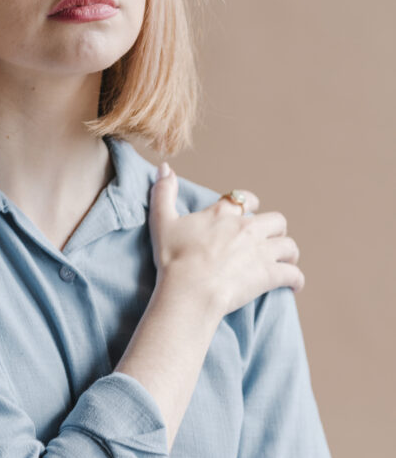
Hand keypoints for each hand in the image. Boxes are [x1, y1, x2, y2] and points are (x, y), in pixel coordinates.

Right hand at [149, 164, 303, 316]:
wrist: (189, 290)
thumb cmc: (173, 258)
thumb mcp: (162, 222)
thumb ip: (163, 193)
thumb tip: (164, 167)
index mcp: (223, 215)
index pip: (245, 199)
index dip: (250, 203)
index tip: (250, 209)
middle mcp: (246, 229)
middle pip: (276, 221)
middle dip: (276, 229)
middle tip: (270, 239)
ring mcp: (260, 252)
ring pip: (289, 246)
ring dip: (289, 253)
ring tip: (286, 261)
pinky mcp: (269, 275)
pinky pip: (293, 274)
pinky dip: (296, 279)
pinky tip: (294, 285)